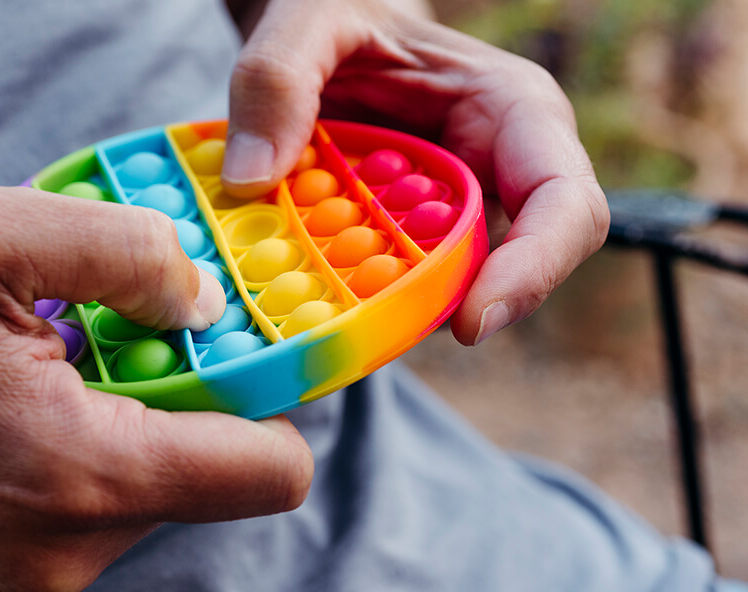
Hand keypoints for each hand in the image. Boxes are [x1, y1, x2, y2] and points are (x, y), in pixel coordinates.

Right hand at [0, 185, 312, 591]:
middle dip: (179, 403)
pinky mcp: (7, 589)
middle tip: (107, 344)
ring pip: (150, 498)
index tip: (232, 350)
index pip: (268, 471)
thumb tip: (204, 296)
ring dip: (123, 431)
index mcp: (76, 469)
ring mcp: (32, 585)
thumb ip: (126, 252)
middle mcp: (63, 552)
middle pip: (210, 479)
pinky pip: (93, 519)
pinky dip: (81, 464)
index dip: (271, 399)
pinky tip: (18, 418)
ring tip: (43, 379)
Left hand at [222, 0, 608, 344]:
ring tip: (331, 309)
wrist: (324, 31)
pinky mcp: (415, 234)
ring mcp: (460, 208)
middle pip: (519, 266)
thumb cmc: (339, 10)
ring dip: (400, 309)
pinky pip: (404, 283)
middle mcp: (500, 168)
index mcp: (511, 109)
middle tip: (378, 331)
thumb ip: (277, 82)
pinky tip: (315, 291)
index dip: (534, 271)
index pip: (565, 204)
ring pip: (455, 286)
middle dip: (454, 305)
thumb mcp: (307, 20)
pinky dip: (364, 297)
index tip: (472, 325)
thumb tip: (254, 178)